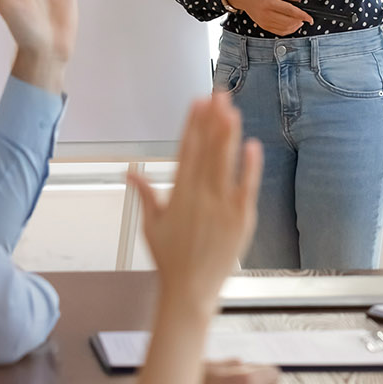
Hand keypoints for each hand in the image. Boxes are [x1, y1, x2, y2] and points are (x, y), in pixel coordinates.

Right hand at [132, 94, 262, 314]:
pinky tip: (252, 145)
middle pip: (207, 150)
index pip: (186, 150)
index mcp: (178, 194)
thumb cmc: (170, 260)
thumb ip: (145, 194)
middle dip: (212, 119)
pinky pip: (247, 187)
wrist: (190, 291)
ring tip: (231, 109)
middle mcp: (199, 196)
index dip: (192, 124)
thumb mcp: (151, 225)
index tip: (196, 102)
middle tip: (218, 93)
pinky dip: (250, 166)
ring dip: (228, 134)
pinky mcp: (241, 218)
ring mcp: (222, 206)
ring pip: (225, 162)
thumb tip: (130, 173)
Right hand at [226, 0, 312, 36]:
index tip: (310, 18)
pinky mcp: (263, 26)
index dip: (302, 15)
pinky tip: (291, 24)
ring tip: (299, 20)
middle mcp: (266, 14)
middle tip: (305, 17)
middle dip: (300, 21)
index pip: (290, 11)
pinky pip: (278, 32)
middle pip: (288, 22)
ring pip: (284, 29)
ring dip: (295, 26)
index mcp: (269, 2)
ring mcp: (264, 22)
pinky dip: (288, 30)